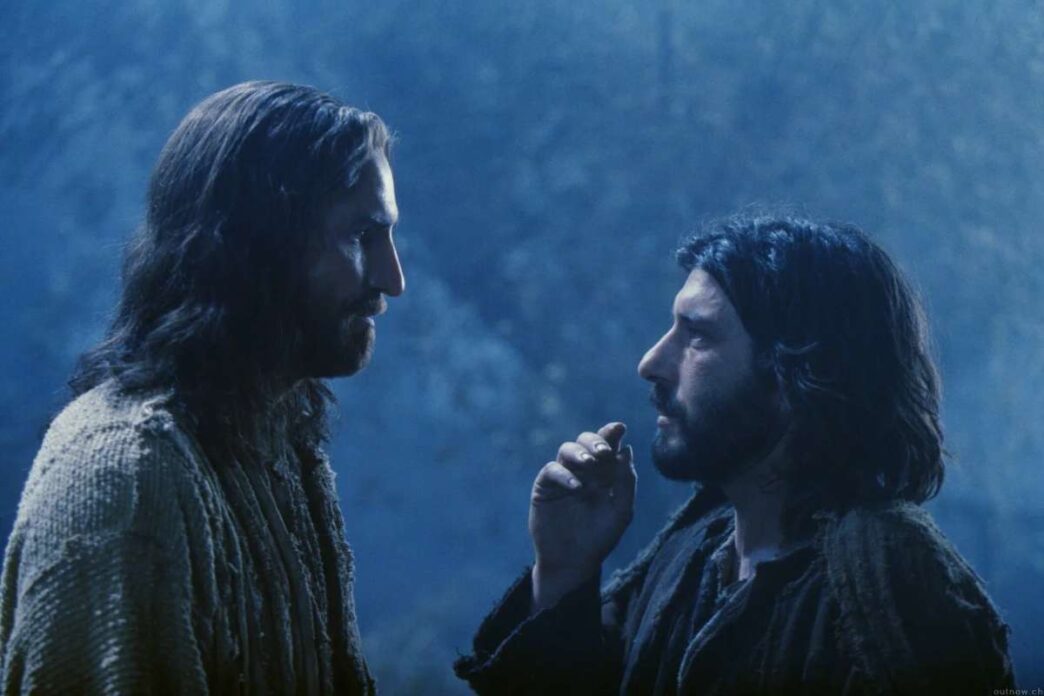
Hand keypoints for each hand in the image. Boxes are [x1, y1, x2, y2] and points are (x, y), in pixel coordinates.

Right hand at [529, 422, 636, 611]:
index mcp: (604, 473)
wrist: (573, 561)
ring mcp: (564, 477)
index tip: (620, 427)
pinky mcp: (545, 487)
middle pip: (586, 441)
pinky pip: (551, 470)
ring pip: (567, 449)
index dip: (612, 433)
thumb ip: (626, 482)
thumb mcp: (621, 512)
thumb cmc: (600, 538)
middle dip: (595, 440)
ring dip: (579, 452)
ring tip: (590, 463)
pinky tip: (576, 486)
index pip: (608, 446)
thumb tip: (626, 450)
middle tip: (604, 452)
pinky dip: (564, 474)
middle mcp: (584, 471)